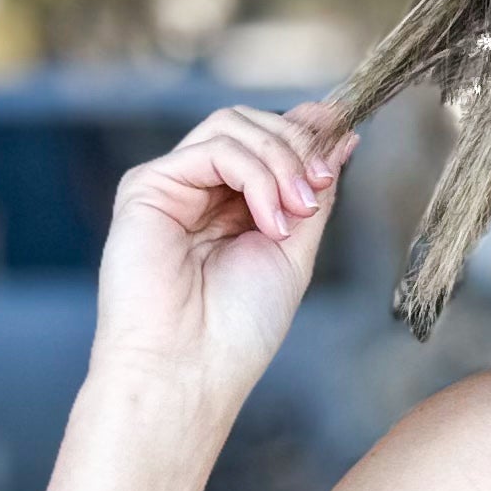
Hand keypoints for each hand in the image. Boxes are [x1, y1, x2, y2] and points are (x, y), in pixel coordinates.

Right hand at [89, 103, 355, 421]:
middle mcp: (198, 190)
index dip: (305, 129)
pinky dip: (255, 177)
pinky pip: (213, 149)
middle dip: (297, 146)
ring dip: (280, 162)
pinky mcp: (146, 186)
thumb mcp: (295, 249)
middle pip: (250, 122)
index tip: (344, 134)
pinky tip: (270, 222)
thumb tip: (341, 133)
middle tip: (320, 187)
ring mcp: (172, 185)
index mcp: (231, 206)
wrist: (192, 368)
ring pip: (232, 126)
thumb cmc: (239, 328)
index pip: (267, 141)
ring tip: (296, 214)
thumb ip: (313, 191)